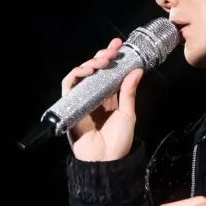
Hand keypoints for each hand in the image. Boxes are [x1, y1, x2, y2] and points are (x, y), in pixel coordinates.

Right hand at [62, 37, 143, 161]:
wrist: (105, 160)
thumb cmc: (118, 142)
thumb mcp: (128, 114)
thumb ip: (129, 93)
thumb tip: (137, 71)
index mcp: (109, 98)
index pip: (109, 73)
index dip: (113, 59)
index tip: (120, 45)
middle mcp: (94, 96)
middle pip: (94, 71)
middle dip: (102, 56)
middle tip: (113, 49)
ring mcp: (82, 100)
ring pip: (81, 74)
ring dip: (91, 63)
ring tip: (104, 60)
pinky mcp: (71, 105)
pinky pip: (69, 85)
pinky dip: (77, 74)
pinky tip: (89, 70)